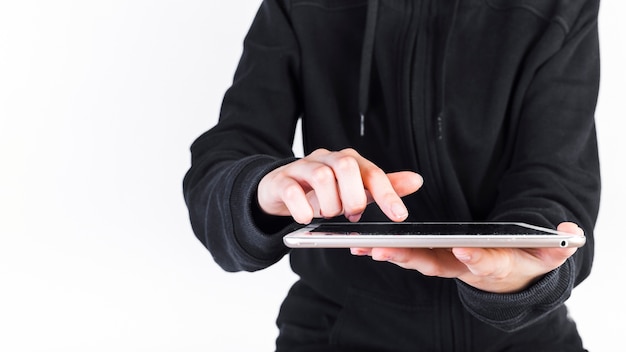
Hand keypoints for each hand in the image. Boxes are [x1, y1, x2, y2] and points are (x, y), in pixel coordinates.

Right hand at [257, 148, 422, 223]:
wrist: (280, 188)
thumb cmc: (321, 190)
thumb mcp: (354, 189)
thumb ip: (382, 186)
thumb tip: (416, 180)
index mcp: (348, 161)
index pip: (371, 172)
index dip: (387, 193)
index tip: (399, 215)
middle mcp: (326, 159)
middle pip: (346, 165)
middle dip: (353, 196)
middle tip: (351, 214)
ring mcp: (302, 167)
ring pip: (321, 175)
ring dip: (330, 203)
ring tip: (329, 215)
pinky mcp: (281, 181)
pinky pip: (291, 190)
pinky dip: (302, 208)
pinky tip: (306, 218)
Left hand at [351, 222, 582, 292]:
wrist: (510, 273)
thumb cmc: (526, 260)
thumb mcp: (545, 255)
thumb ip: (555, 246)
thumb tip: (568, 234)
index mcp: (492, 265)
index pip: (484, 263)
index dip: (476, 258)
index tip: (464, 249)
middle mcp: (463, 267)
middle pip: (437, 264)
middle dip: (411, 258)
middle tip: (385, 251)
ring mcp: (446, 263)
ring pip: (416, 260)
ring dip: (390, 254)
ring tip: (365, 247)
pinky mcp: (432, 256)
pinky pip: (407, 253)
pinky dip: (386, 250)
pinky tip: (363, 245)